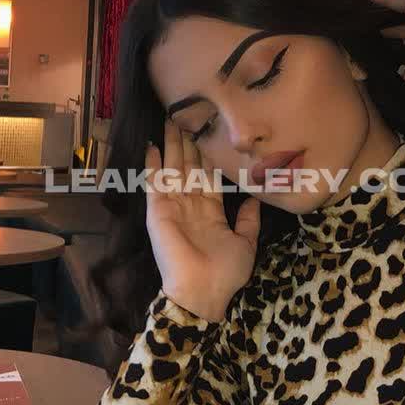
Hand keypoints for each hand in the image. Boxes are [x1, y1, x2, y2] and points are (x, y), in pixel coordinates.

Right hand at [144, 117, 259, 320]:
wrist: (202, 290)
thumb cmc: (225, 271)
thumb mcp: (246, 243)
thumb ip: (248, 220)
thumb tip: (254, 198)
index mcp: (210, 211)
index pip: (208, 174)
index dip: (209, 153)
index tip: (210, 132)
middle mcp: (190, 204)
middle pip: (189, 165)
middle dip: (188, 140)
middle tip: (187, 114)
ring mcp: (172, 205)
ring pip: (173, 167)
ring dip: (171, 143)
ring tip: (170, 118)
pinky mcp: (157, 210)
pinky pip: (154, 182)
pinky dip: (152, 163)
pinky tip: (151, 143)